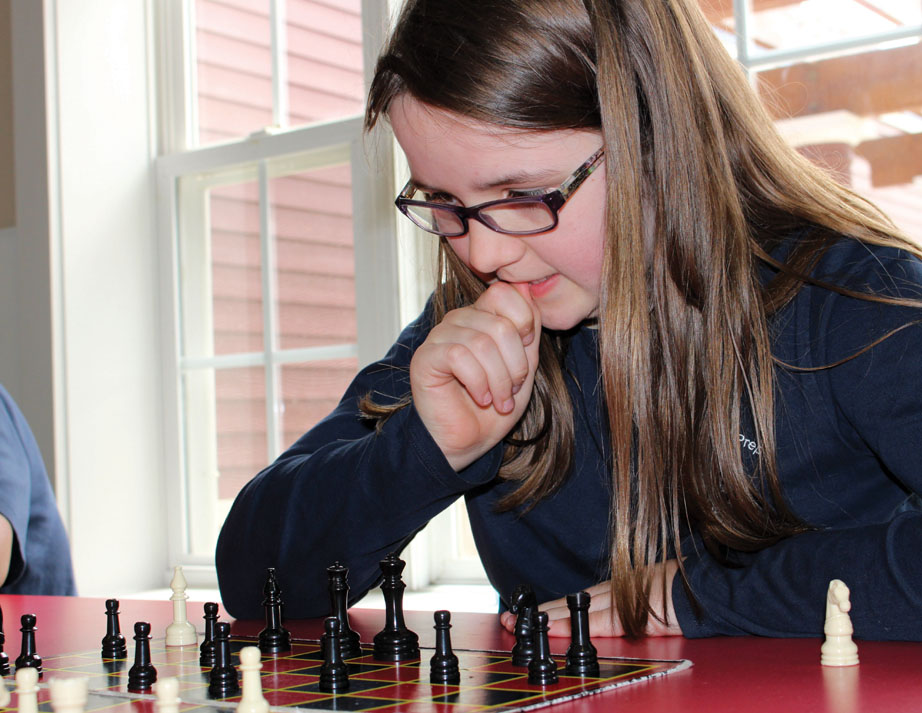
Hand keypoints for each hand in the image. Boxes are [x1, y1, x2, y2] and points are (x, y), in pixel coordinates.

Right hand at [410, 282, 541, 470]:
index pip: (504, 292)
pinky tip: (480, 398)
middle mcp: (459, 320)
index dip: (524, 321)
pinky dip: (478, 382)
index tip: (526, 353)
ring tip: (498, 401)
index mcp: (482, 316)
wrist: (468, 442)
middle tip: (512, 390)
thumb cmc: (494, 407)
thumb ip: (528, 330)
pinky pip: (459, 356)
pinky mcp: (426, 357)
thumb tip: (526, 288)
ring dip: (499, 380)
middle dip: (516, 365)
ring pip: (482, 343)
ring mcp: (440, 336)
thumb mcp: (524, 367)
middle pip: (500, 324)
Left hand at [499, 560, 682, 637]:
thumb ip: (631, 596)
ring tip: (521, 625)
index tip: (528, 611)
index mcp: (622, 585)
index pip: (580, 598)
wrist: (713, 587)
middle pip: (571, 603)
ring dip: (549, 618)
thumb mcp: (654, 586)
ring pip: (577, 610)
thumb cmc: (690, 588)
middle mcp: (617, 590)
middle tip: (510, 619)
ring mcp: (624, 600)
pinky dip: (576, 627)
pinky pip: (600, 622)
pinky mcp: (635, 613)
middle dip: (540, 612)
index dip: (552, 606)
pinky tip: (556, 629)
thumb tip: (610, 610)